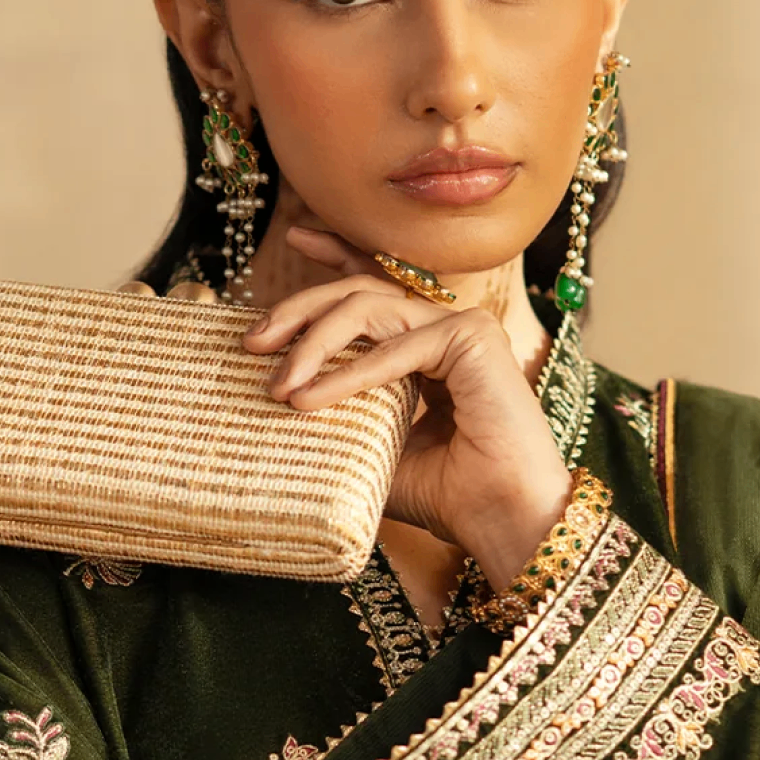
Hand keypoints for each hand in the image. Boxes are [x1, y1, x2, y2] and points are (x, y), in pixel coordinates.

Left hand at [243, 226, 572, 587]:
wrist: (506, 523)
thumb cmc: (452, 497)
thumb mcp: (375, 450)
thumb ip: (342, 417)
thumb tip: (282, 399)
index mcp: (429, 348)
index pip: (377, 288)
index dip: (336, 256)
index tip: (295, 236)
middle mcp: (447, 329)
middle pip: (361, 291)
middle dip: (300, 309)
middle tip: (253, 340)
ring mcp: (463, 328)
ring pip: (370, 307)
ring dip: (314, 342)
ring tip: (277, 383)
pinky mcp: (472, 338)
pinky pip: (394, 347)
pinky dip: (347, 375)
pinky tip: (308, 398)